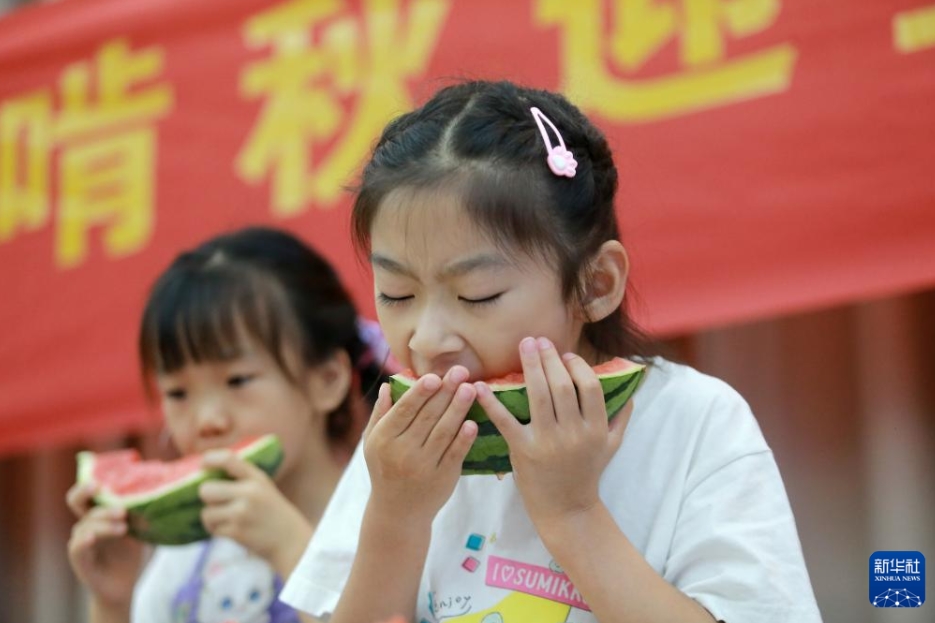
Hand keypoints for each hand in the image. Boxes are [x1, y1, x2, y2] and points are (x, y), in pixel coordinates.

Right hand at [66, 481, 143, 610]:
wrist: (124, 586)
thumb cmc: (132, 555)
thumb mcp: (140, 532)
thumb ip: (143, 515)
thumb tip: (162, 494)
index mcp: (100, 515)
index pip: (87, 494)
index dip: (88, 484)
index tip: (100, 479)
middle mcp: (87, 524)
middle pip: (78, 502)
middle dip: (91, 495)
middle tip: (115, 500)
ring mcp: (82, 541)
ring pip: (85, 524)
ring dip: (103, 523)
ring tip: (123, 528)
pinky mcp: (80, 560)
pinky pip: (77, 546)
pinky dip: (84, 539)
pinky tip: (93, 537)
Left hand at [199, 451, 311, 576]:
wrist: (290, 540)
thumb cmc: (272, 512)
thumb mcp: (264, 488)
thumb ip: (241, 479)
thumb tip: (204, 475)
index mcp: (257, 478)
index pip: (228, 460)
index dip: (211, 459)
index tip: (203, 463)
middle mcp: (250, 493)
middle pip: (206, 490)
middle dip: (207, 497)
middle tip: (216, 500)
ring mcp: (242, 513)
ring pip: (207, 512)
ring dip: (212, 517)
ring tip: (226, 519)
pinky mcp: (237, 532)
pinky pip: (213, 529)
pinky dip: (217, 531)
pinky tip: (231, 530)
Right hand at [363, 366, 477, 524]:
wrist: (398, 511)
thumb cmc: (384, 469)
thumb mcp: (372, 443)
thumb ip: (380, 413)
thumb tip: (387, 384)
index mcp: (384, 439)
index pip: (404, 410)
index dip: (420, 392)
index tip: (435, 376)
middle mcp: (403, 452)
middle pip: (427, 416)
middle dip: (446, 392)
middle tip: (461, 371)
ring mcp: (424, 466)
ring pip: (444, 432)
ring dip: (459, 408)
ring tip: (471, 388)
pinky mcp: (443, 477)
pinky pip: (456, 453)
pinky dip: (464, 438)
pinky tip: (474, 422)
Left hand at [475, 337, 632, 526]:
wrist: (567, 511)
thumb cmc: (588, 474)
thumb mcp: (611, 446)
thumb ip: (620, 418)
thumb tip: (631, 391)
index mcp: (596, 429)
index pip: (590, 387)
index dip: (578, 366)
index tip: (566, 354)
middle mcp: (574, 433)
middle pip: (563, 386)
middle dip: (550, 358)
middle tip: (539, 340)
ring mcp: (548, 442)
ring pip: (539, 395)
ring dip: (531, 367)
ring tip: (524, 345)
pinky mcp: (524, 451)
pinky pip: (507, 421)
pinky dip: (493, 402)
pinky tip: (481, 386)